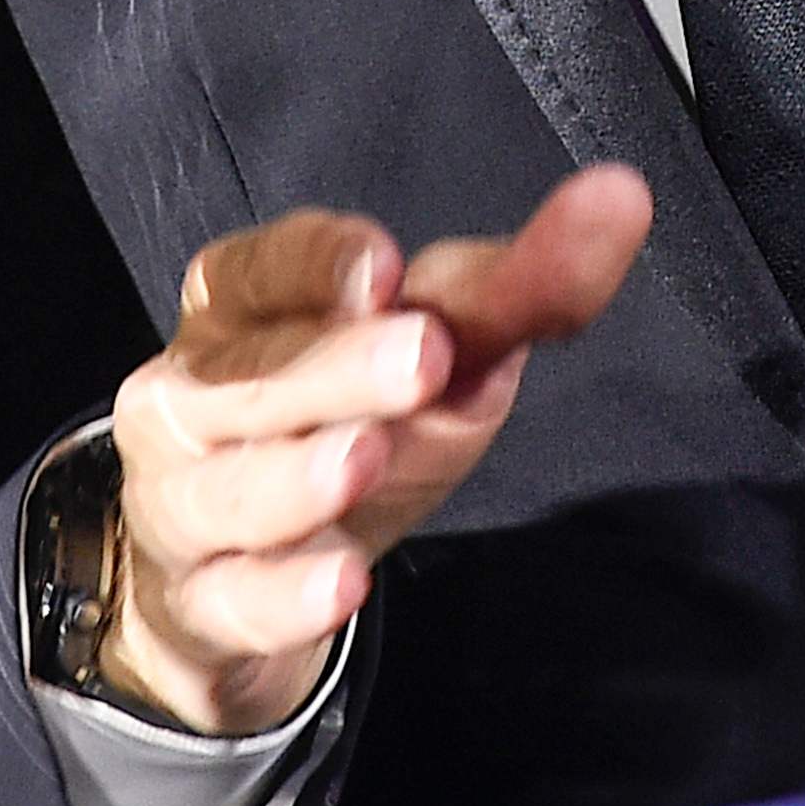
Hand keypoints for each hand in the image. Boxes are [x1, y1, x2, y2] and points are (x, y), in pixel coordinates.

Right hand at [95, 165, 655, 734]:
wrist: (246, 583)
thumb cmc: (341, 427)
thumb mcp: (430, 352)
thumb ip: (513, 284)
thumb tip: (618, 201)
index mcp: (243, 309)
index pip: (266, 268)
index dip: (323, 262)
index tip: (388, 265)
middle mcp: (194, 395)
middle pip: (254, 374)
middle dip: (337, 363)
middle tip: (419, 353)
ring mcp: (185, 504)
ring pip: (231, 488)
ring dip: (297, 476)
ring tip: (362, 457)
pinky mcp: (202, 604)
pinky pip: (236, 600)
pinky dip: (286, 595)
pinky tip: (341, 582)